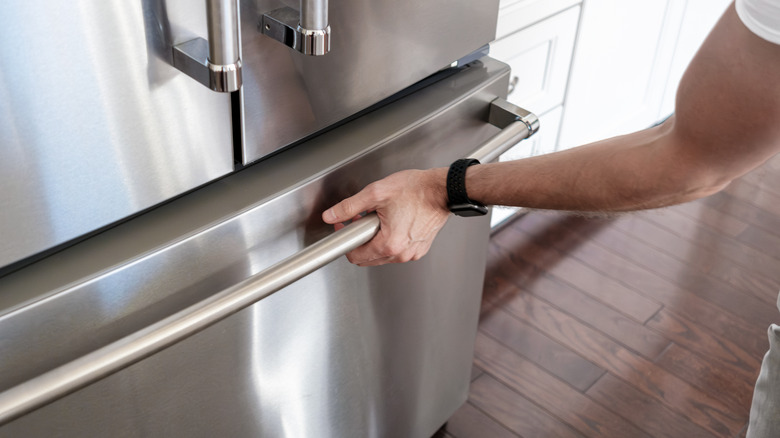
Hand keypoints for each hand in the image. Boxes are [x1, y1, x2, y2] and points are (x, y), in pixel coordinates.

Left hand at [322, 168, 449, 265]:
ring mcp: (412, 253)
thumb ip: (349, 206)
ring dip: (376, 240)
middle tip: (362, 219)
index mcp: (389, 244)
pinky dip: (391, 240)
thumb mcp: (376, 193)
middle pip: (368, 258)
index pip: (355, 256)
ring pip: (382, 255)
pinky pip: (397, 251)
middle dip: (361, 239)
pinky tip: (394, 222)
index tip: (346, 226)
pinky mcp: (420, 249)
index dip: (346, 240)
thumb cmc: (416, 190)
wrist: (442, 190)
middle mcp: (401, 254)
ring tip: (380, 218)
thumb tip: (331, 215)